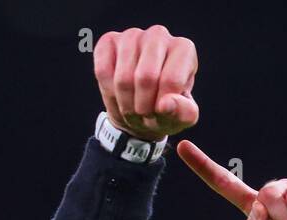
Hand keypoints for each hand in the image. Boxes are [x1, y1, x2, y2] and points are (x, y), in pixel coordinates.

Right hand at [93, 26, 198, 141]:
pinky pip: (103, 72)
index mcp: (183, 49)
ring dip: (126, 104)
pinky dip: (109, 93)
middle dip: (143, 107)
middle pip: (146, 77)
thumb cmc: (167, 109)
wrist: (141, 109)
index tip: (162, 113)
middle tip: (145, 115)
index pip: (171, 80)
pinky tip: (118, 95)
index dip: (163, 107)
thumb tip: (165, 105)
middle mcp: (159, 35)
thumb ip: (183, 112)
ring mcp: (132, 35)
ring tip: (133, 108)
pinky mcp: (109, 41)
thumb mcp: (183, 117)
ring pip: (123, 78)